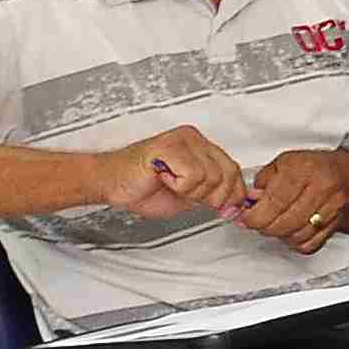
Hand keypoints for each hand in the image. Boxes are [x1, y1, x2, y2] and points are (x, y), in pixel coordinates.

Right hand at [92, 126, 249, 220]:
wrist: (111, 183)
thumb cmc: (143, 188)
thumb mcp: (188, 196)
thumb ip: (212, 196)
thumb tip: (237, 205)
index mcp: (201, 147)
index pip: (234, 170)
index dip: (233, 195)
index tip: (225, 209)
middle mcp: (194, 138)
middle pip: (227, 175)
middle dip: (211, 196)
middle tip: (186, 194)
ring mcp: (182, 139)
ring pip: (211, 176)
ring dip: (190, 191)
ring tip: (170, 183)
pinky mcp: (169, 146)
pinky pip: (192, 176)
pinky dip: (178, 186)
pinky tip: (163, 178)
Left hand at [239, 149, 348, 252]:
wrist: (343, 176)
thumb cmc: (311, 168)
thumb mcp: (283, 163)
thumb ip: (263, 181)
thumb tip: (250, 200)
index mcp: (305, 169)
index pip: (275, 202)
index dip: (255, 215)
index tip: (245, 218)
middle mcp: (321, 188)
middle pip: (286, 222)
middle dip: (265, 226)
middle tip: (256, 221)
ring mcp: (331, 208)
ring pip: (296, 236)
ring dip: (280, 235)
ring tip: (274, 223)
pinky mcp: (335, 225)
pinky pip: (309, 245)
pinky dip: (294, 242)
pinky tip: (290, 231)